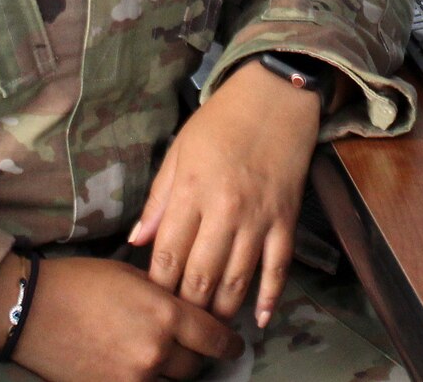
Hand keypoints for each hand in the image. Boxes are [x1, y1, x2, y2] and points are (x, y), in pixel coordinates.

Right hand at [0, 253, 239, 381]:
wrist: (33, 308)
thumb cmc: (82, 282)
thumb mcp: (135, 277)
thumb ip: (167, 297)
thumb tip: (192, 310)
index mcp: (166, 314)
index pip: (214, 337)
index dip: (228, 343)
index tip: (233, 344)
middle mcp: (156, 350)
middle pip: (195, 366)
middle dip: (200, 357)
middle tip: (198, 350)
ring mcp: (134, 376)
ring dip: (175, 373)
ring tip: (169, 360)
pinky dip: (150, 380)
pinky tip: (147, 371)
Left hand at [128, 59, 323, 325]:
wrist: (276, 96)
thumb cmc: (221, 121)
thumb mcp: (179, 151)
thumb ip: (159, 199)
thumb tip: (137, 241)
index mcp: (191, 190)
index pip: (168, 254)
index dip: (157, 285)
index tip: (151, 301)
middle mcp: (225, 209)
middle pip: (201, 275)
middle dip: (187, 305)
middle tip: (178, 321)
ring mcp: (259, 217)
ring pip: (237, 279)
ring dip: (221, 309)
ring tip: (209, 326)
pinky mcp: (286, 219)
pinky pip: (278, 267)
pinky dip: (269, 297)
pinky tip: (258, 319)